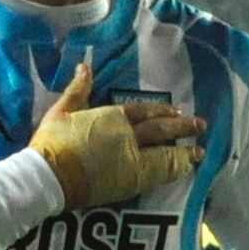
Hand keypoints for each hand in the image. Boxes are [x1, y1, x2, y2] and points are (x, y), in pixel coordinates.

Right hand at [28, 63, 205, 208]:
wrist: (48, 176)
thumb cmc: (51, 143)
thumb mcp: (60, 111)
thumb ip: (77, 90)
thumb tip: (83, 66)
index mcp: (111, 117)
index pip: (143, 110)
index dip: (161, 109)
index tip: (175, 110)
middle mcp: (127, 137)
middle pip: (161, 130)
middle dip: (183, 127)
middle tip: (200, 126)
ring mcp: (131, 161)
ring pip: (166, 154)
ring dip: (184, 152)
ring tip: (200, 151)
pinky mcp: (130, 183)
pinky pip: (159, 175)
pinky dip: (175, 171)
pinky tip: (185, 169)